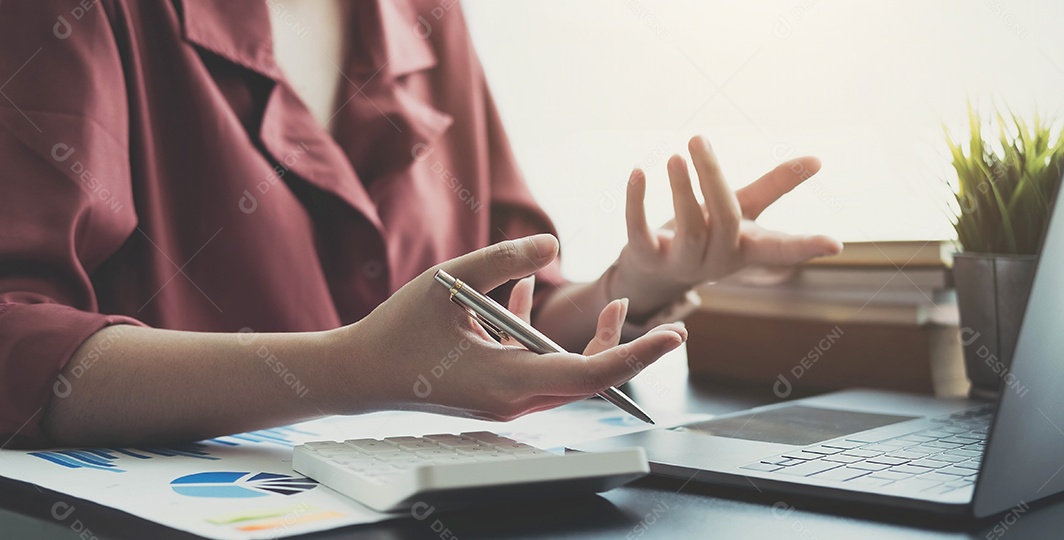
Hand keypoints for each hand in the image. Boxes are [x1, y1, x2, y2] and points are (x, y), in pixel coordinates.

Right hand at [328, 234, 686, 421]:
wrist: (356, 376)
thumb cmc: (395, 331)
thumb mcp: (450, 281)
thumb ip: (503, 259)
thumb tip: (553, 244)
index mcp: (510, 380)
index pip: (593, 372)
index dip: (638, 354)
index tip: (676, 337)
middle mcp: (514, 399)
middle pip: (589, 378)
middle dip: (625, 347)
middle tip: (655, 316)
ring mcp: (504, 402)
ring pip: (568, 375)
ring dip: (591, 342)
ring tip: (617, 306)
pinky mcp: (493, 394)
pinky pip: (536, 368)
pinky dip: (545, 338)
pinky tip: (531, 296)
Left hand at [611, 136, 842, 316]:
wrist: (656, 273)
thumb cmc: (709, 234)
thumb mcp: (743, 211)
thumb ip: (774, 186)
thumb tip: (818, 159)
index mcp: (745, 247)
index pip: (780, 250)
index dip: (805, 247)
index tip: (835, 245)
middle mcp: (717, 258)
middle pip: (725, 219)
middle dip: (712, 179)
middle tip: (699, 139)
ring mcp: (682, 261)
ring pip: (687, 227)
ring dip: (681, 188)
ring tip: (676, 155)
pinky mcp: (646, 257)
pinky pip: (640, 231)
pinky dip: (637, 202)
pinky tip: (638, 173)